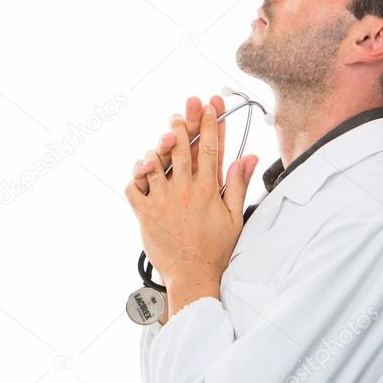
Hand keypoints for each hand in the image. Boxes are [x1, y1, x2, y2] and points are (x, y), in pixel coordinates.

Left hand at [125, 103, 257, 315]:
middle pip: (181, 149)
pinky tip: (142, 172)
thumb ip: (237, 184)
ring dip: (157, 149)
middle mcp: (184, 191)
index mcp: (207, 190)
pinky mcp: (145, 213)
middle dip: (181, 126)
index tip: (210, 106)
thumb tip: (249, 157)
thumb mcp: (234, 217)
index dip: (210, 124)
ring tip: (161, 140)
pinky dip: (135, 177)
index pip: (210, 148)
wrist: (192, 276)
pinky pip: (133, 188)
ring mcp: (162, 201)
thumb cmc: (215, 249)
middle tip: (180, 112)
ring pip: (155, 163)